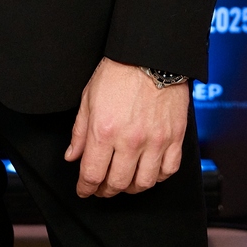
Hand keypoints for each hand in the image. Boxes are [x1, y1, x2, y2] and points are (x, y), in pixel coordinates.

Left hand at [64, 58, 188, 196]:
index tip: (84, 190)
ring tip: (123, 182)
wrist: (150, 56)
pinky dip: (156, 178)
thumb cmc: (118, 72)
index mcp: (104, 130)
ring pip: (143, 183)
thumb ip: (79, 132)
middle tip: (101, 188)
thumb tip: (72, 156)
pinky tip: (147, 172)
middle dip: (105, 191)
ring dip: (130, 188)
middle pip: (117, 183)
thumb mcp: (88, 98)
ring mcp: (155, 141)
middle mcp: (130, 140)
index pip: (92, 173)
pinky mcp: (174, 138)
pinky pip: (167, 171)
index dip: (85, 188)